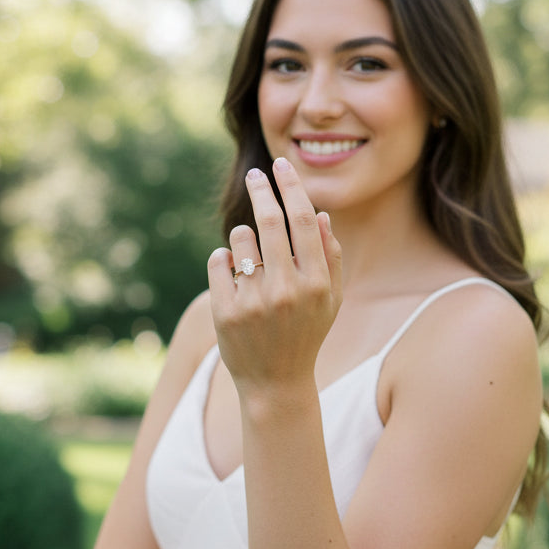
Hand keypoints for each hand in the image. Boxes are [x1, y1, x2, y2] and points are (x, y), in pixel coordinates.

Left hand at [208, 158, 342, 394]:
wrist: (276, 383)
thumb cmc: (307, 334)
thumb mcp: (330, 300)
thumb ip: (331, 257)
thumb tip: (320, 214)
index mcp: (315, 284)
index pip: (302, 220)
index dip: (291, 187)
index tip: (280, 165)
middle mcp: (285, 290)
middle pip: (268, 221)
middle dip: (261, 189)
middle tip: (255, 174)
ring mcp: (253, 302)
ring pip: (239, 239)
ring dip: (243, 237)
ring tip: (250, 258)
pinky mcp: (225, 312)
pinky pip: (218, 261)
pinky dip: (224, 259)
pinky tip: (235, 276)